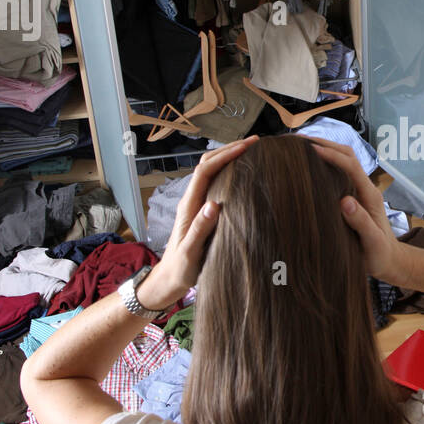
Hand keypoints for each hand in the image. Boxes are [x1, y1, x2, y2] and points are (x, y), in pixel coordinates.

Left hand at [137, 137, 258, 310]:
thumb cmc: (180, 269)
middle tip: (255, 143)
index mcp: (190, 205)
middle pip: (209, 164)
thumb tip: (214, 204)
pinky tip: (243, 176)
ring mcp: (197, 205)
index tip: (248, 146)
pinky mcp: (202, 212)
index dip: (226, 155)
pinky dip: (229, 173)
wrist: (168, 281)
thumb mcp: (190, 252)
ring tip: (251, 153)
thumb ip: (200, 229)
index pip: (207, 170)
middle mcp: (192, 200)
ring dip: (229, 158)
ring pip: (212, 172)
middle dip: (230, 149)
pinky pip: (216, 184)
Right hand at [308, 139, 406, 283]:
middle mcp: (364, 188)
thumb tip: (345, 202)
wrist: (390, 262)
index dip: (331, 155)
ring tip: (299, 147)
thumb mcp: (372, 241)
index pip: (350, 166)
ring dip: (324, 150)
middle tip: (297, 141)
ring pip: (342, 162)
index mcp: (369, 195)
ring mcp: (358, 191)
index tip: (310, 150)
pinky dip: (323, 164)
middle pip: (346, 156)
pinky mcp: (351, 198)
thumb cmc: (381, 254)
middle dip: (324, 144)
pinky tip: (307, 167)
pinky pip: (338, 174)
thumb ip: (361, 222)